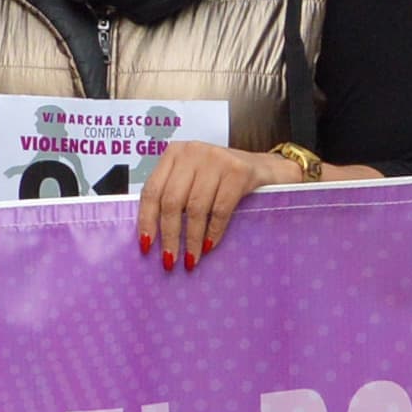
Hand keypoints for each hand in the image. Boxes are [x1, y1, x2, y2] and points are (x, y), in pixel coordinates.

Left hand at [137, 143, 280, 267]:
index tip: (146, 245)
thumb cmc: (224, 179)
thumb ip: (175, 196)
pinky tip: (210, 246)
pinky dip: (213, 232)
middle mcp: (193, 152)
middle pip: (172, 201)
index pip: (152, 190)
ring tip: (191, 259)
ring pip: (195, 208)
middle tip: (170, 260)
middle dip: (170, 235)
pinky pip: (220, 210)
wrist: (266, 169)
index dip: (147, 220)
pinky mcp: (239, 171)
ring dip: (192, 239)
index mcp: (174, 153)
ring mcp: (217, 159)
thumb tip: (152, 237)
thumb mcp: (194, 179)